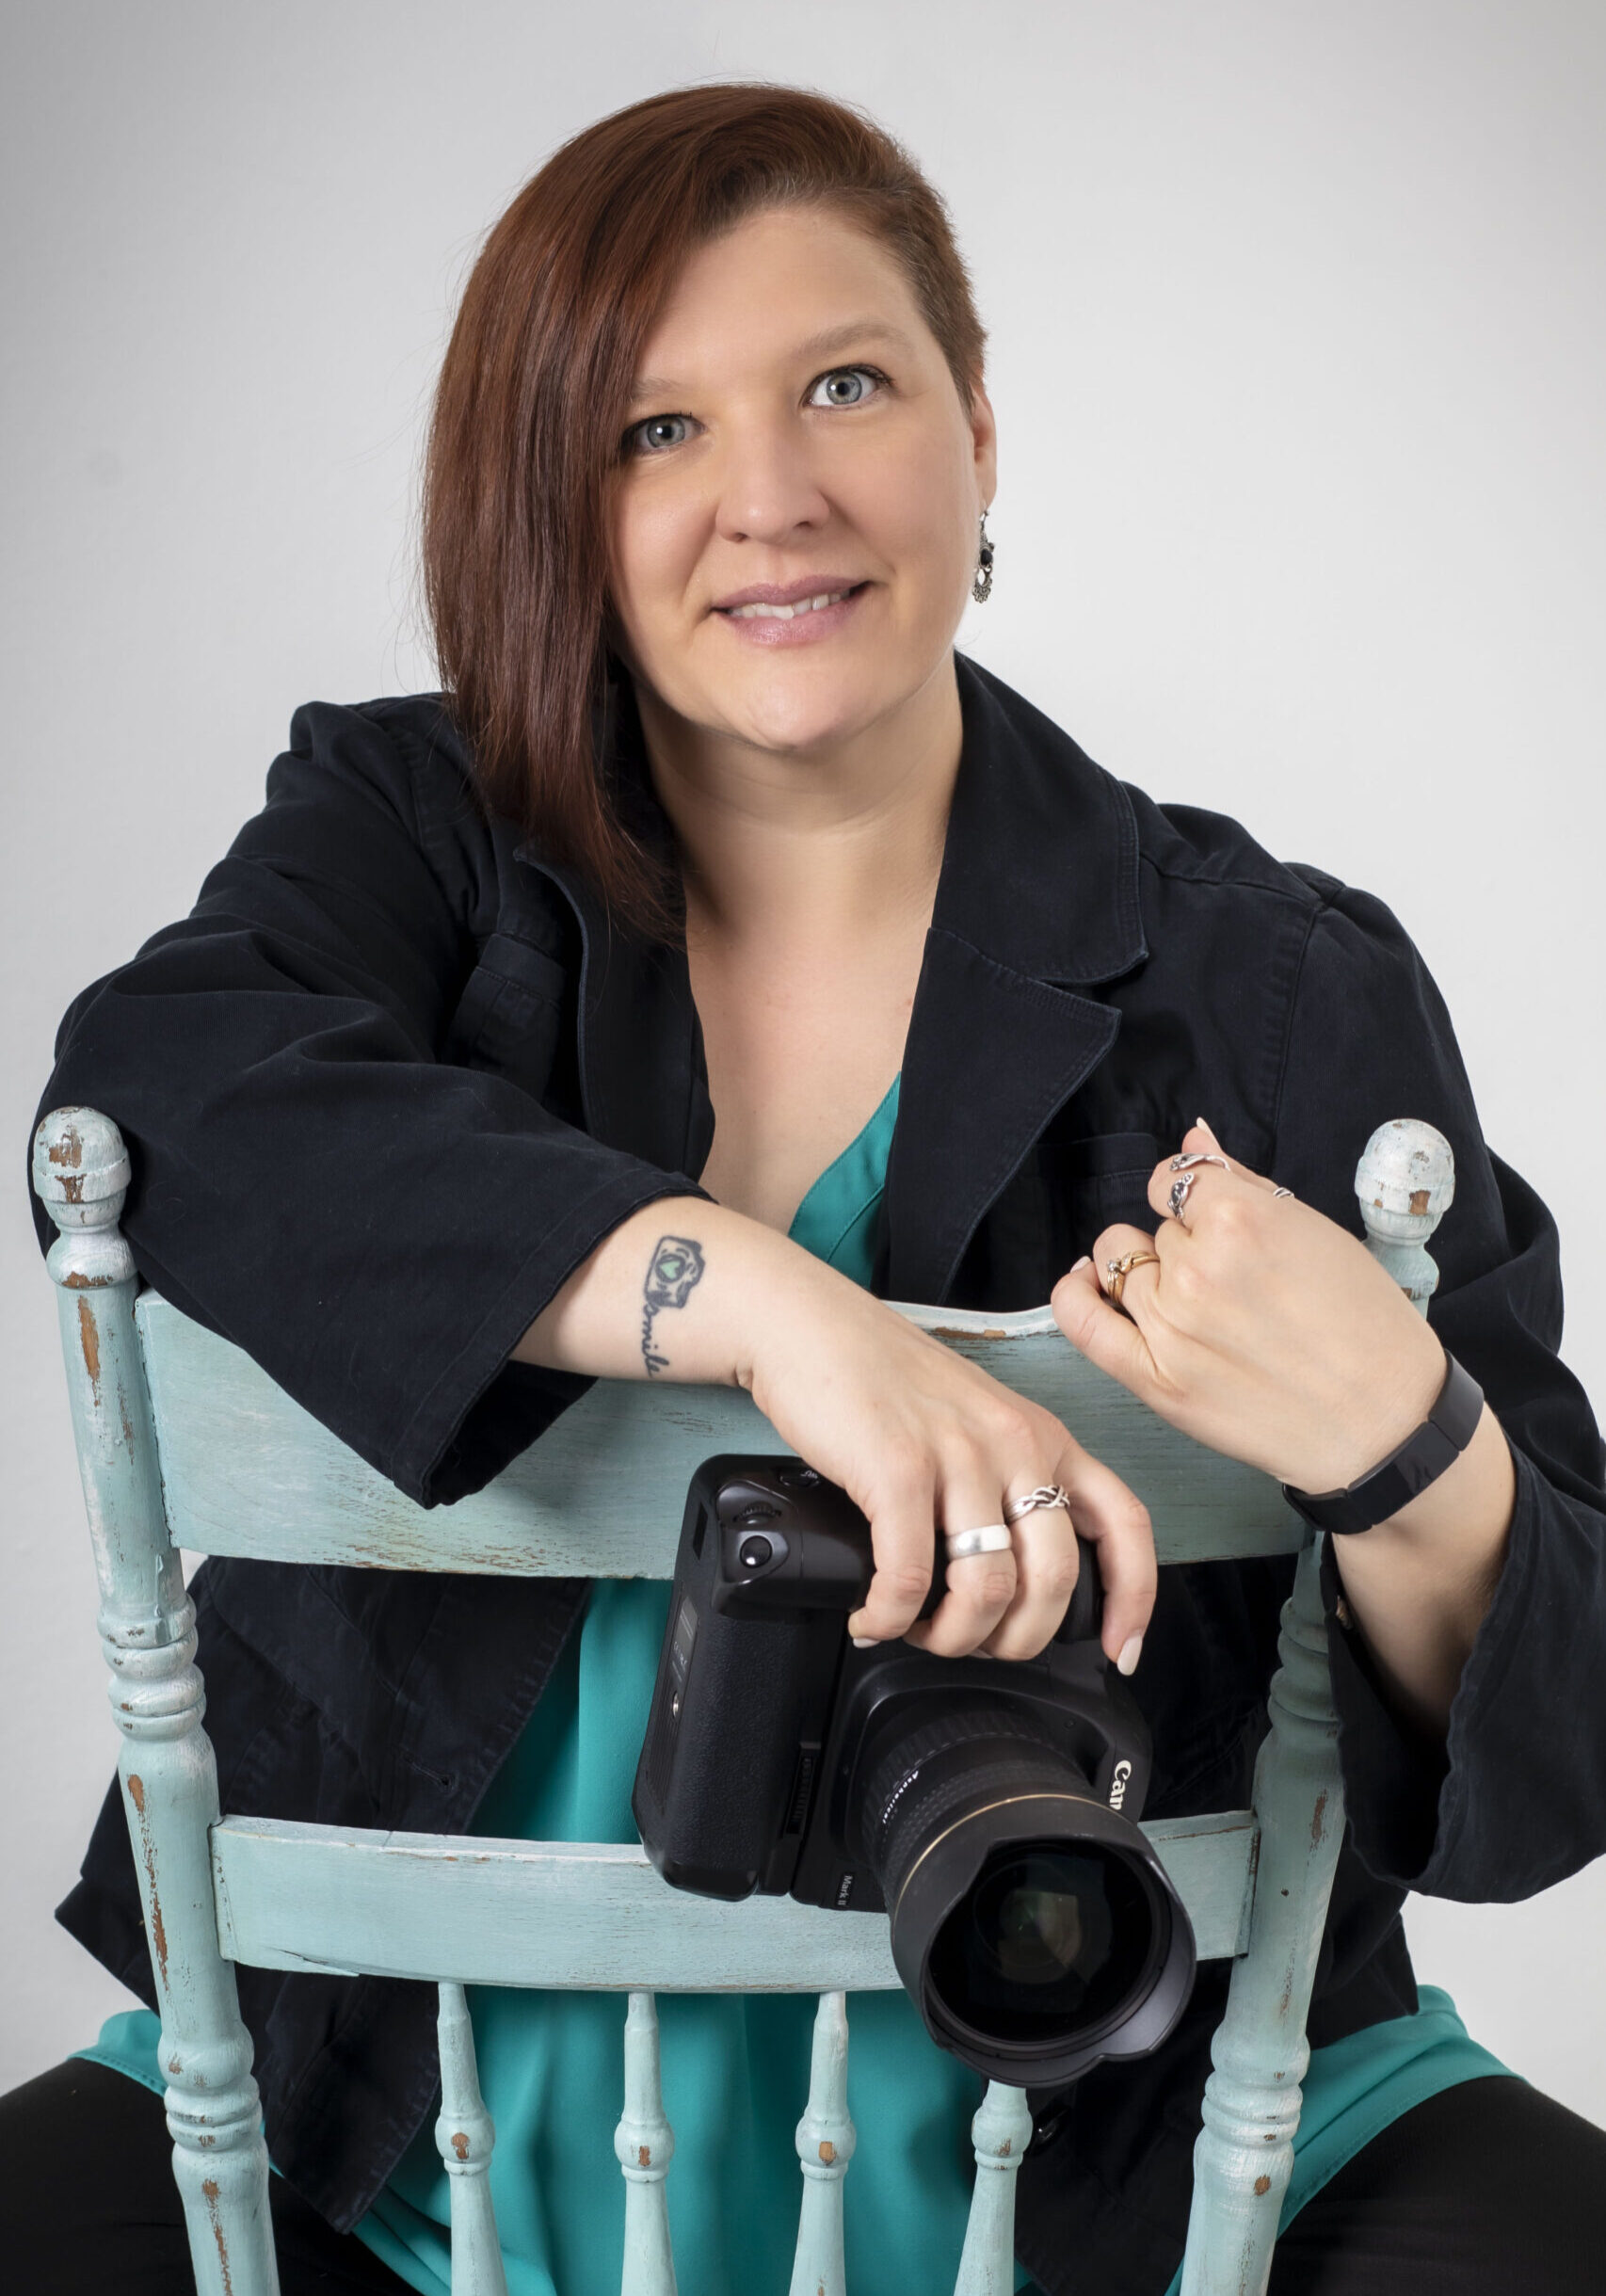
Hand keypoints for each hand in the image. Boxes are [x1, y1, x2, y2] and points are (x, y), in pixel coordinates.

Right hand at [742, 1258, 1155, 1668]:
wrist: (806, 1324)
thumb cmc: (881, 1379)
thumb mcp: (974, 1421)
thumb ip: (1005, 1482)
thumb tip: (1011, 1582)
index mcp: (1043, 1437)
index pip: (1124, 1523)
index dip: (1133, 1600)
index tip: (1121, 1650)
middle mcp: (1014, 1443)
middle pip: (1054, 1580)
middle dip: (1016, 1641)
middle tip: (975, 1647)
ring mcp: (959, 1455)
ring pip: (986, 1590)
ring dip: (950, 1638)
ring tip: (915, 1630)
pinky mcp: (898, 1469)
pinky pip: (909, 1579)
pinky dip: (889, 1617)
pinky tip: (871, 1617)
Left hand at [1049, 1120, 1446, 1494]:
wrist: (1385, 1423)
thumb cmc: (1367, 1327)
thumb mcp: (1318, 1233)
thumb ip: (1243, 1182)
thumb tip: (1193, 1136)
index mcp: (1242, 1220)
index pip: (1174, 1180)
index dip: (1191, 1197)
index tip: (1209, 1217)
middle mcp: (1197, 1268)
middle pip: (1157, 1230)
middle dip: (1186, 1244)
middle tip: (1234, 1282)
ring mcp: (1170, 1324)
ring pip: (1119, 1265)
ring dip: (1147, 1273)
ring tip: (1192, 1300)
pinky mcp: (1154, 1379)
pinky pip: (1082, 1321)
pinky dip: (1074, 1295)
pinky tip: (1085, 1284)